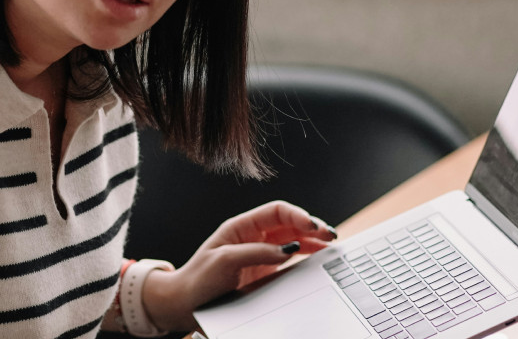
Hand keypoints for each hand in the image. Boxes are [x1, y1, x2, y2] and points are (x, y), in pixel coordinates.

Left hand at [141, 200, 337, 331]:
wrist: (185, 305)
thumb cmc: (198, 279)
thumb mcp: (224, 261)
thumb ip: (255, 252)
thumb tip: (287, 250)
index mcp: (242, 227)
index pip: (276, 212)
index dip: (297, 214)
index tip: (312, 225)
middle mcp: (254, 238)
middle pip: (290, 225)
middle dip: (311, 227)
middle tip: (331, 235)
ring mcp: (260, 255)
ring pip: (294, 241)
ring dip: (313, 241)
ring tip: (332, 244)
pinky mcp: (264, 273)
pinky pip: (291, 260)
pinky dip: (307, 257)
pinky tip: (319, 258)